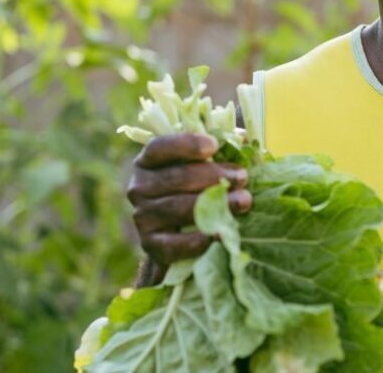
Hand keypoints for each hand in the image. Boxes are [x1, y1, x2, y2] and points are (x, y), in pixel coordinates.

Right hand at [127, 133, 251, 266]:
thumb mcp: (203, 166)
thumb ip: (218, 150)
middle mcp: (139, 188)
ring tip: (244, 201)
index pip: (159, 147)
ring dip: (213, 205)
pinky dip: (196, 240)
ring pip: (176, 208)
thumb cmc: (196, 191)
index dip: (186, 144)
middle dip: (213, 176)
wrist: (179, 237)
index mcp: (148, 162)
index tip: (214, 145)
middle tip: (242, 177)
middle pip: (175, 178)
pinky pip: (172, 244)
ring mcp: (142, 217)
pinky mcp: (150, 244)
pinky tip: (220, 233)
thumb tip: (241, 137)